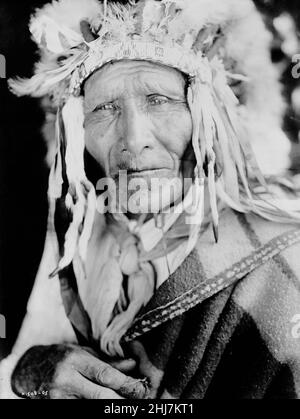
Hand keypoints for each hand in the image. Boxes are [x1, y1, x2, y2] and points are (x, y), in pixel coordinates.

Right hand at [11, 344, 147, 398]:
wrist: (30, 369)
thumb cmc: (63, 358)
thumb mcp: (84, 353)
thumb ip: (108, 362)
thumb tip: (133, 365)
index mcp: (75, 360)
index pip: (105, 374)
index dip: (126, 383)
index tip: (141, 389)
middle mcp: (66, 380)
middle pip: (100, 397)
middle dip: (122, 403)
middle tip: (138, 403)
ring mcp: (59, 398)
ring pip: (92, 406)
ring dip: (111, 407)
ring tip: (124, 404)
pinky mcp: (55, 408)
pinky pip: (81, 410)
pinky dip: (95, 407)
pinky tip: (108, 404)